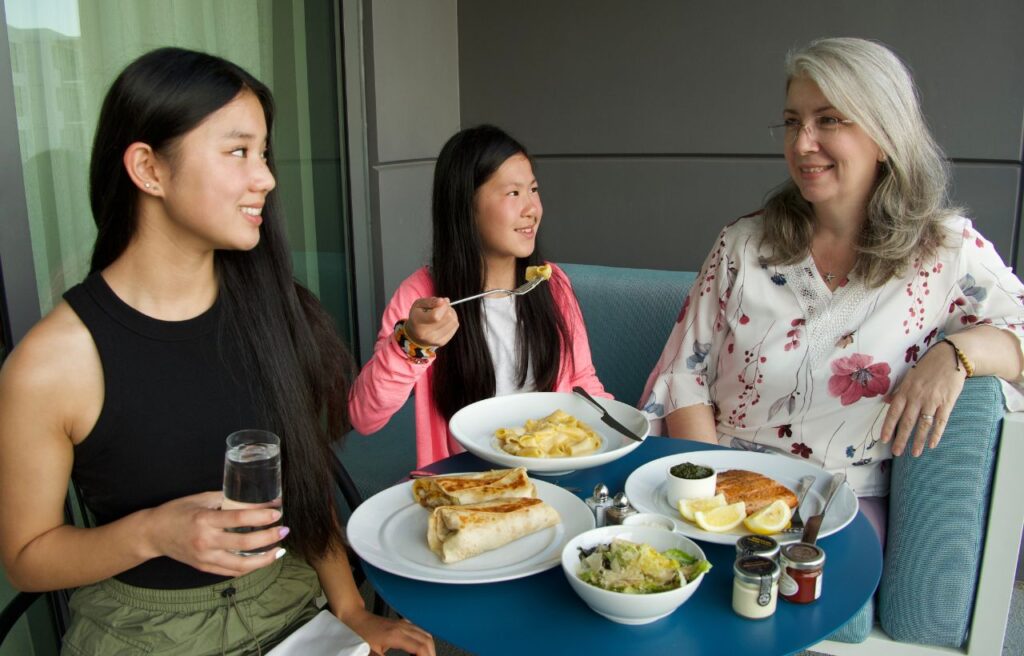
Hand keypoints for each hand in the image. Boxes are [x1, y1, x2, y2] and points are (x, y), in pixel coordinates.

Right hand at [142, 491, 286, 576]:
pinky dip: (249, 567)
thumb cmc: (177, 512)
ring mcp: (205, 557)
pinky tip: (261, 560)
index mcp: (205, 520)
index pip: (239, 519)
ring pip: (241, 565)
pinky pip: (231, 571)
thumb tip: (253, 499)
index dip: (261, 516)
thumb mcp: (201, 499)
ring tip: (279, 551)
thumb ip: (225, 500)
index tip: (277, 512)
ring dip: (263, 559)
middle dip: (269, 538)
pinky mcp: (204, 567)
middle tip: (284, 530)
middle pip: (244, 543)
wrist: (153, 533)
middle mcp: (206, 541)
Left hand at [341, 607, 434, 655]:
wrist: (352, 617)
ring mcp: (402, 624)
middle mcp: (402, 627)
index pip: (421, 648)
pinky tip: (420, 648)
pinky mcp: (400, 623)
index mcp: (396, 635)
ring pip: (425, 634)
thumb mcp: (370, 652)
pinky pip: (419, 630)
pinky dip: (424, 640)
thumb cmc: (357, 633)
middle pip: (427, 641)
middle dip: (431, 654)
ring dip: (429, 648)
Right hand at [405, 297, 458, 347]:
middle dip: (448, 308)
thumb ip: (431, 301)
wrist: (415, 335)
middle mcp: (426, 334)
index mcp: (418, 323)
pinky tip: (445, 319)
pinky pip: (455, 326)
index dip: (443, 306)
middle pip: (448, 317)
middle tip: (442, 306)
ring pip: (454, 321)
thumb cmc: (417, 316)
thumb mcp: (418, 304)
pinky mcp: (442, 342)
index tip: (441, 301)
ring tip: (444, 312)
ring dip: (452, 313)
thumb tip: (444, 301)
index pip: (436, 315)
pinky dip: (452, 320)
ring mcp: (435, 340)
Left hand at [881, 342, 966, 456]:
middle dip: (901, 439)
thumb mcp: (909, 377)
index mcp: (905, 391)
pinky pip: (941, 422)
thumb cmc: (927, 367)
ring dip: (918, 440)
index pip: (894, 412)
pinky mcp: (947, 402)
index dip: (888, 427)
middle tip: (897, 452)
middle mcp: (917, 397)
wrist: (950, 357)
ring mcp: (932, 401)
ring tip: (915, 453)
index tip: (884, 440)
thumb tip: (886, 401)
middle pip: (907, 422)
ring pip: (923, 425)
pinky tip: (932, 444)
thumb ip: (898, 391)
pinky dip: (936, 434)